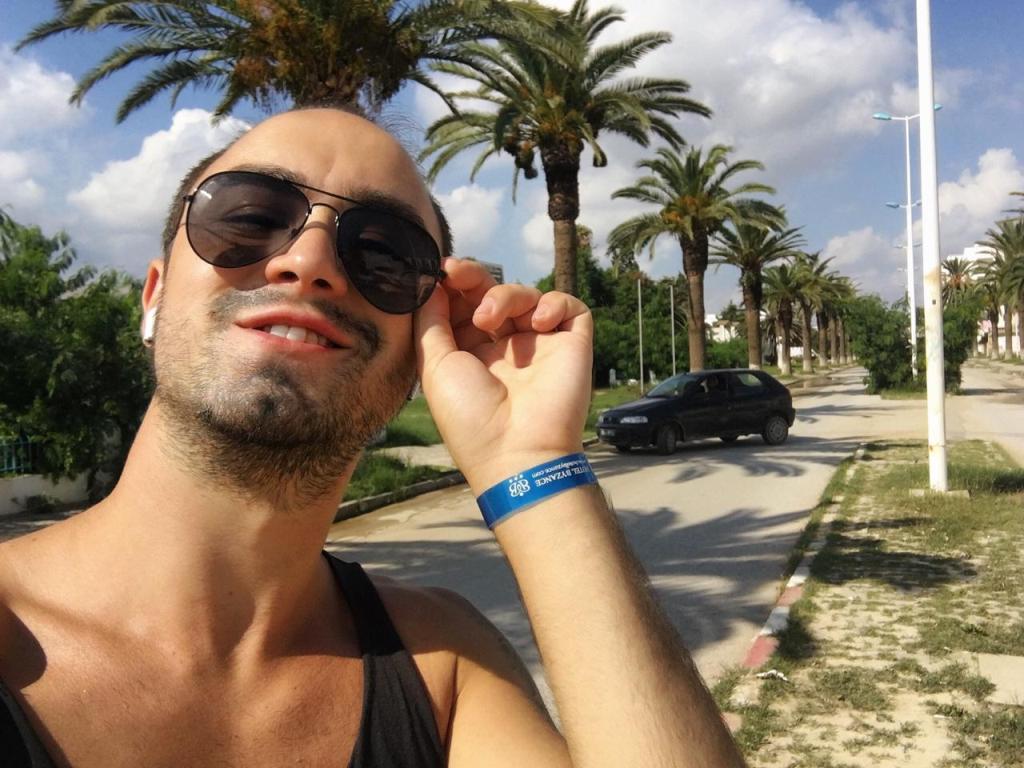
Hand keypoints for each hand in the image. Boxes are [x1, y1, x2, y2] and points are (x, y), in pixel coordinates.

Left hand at [414, 258, 592, 491]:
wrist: (517, 452)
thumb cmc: (470, 417)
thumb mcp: (435, 366)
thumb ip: (430, 321)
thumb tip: (428, 285)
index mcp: (472, 355)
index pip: (465, 307)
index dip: (453, 287)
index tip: (441, 273)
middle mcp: (506, 349)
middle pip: (494, 295)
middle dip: (475, 279)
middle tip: (459, 274)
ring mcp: (540, 346)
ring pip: (527, 296)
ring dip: (505, 296)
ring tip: (490, 321)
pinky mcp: (571, 345)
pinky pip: (569, 307)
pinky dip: (553, 304)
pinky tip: (536, 324)